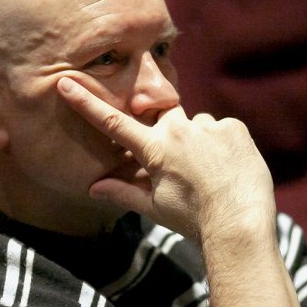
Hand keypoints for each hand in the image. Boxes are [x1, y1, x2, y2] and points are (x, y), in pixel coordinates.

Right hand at [57, 77, 274, 240]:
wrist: (240, 224)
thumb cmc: (194, 219)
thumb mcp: (155, 208)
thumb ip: (123, 192)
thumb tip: (93, 188)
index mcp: (155, 150)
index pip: (114, 122)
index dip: (87, 103)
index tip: (66, 82)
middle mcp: (178, 130)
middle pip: (163, 117)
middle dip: (167, 132)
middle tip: (184, 165)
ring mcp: (208, 126)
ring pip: (196, 126)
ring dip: (198, 141)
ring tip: (211, 172)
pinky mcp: (233, 127)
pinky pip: (221, 129)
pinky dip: (222, 144)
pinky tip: (228, 167)